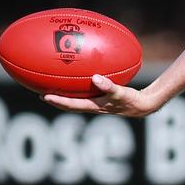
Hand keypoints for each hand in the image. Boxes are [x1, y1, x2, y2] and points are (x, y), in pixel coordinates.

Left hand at [43, 74, 158, 116]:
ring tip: (54, 87)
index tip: (44, 96)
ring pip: (76, 100)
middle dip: (56, 100)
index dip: (57, 101)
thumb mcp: (121, 92)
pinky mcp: (102, 99)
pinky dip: (79, 88)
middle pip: (69, 105)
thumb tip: (95, 78)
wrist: (142, 105)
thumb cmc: (131, 99)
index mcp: (94, 106)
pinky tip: (81, 79)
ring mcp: (97, 103)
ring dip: (65, 95)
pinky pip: (86, 93)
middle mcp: (92, 106)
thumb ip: (108, 86)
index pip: (71, 105)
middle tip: (42, 93)